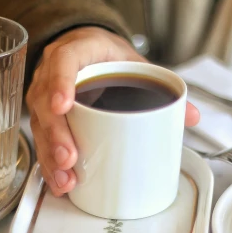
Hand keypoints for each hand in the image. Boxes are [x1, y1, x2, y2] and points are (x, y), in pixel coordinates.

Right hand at [26, 26, 200, 195]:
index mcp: (77, 52)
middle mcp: (52, 73)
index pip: (63, 62)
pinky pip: (41, 141)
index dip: (60, 83)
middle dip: (57, 134)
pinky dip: (50, 164)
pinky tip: (60, 183)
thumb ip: (162, 86)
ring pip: (39, 126)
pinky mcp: (43, 118)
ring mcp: (44, 96)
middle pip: (44, 103)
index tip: (64, 106)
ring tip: (66, 179)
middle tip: (70, 158)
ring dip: (51, 156)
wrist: (86, 48)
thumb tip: (192, 116)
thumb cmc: (106, 56)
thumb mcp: (133, 62)